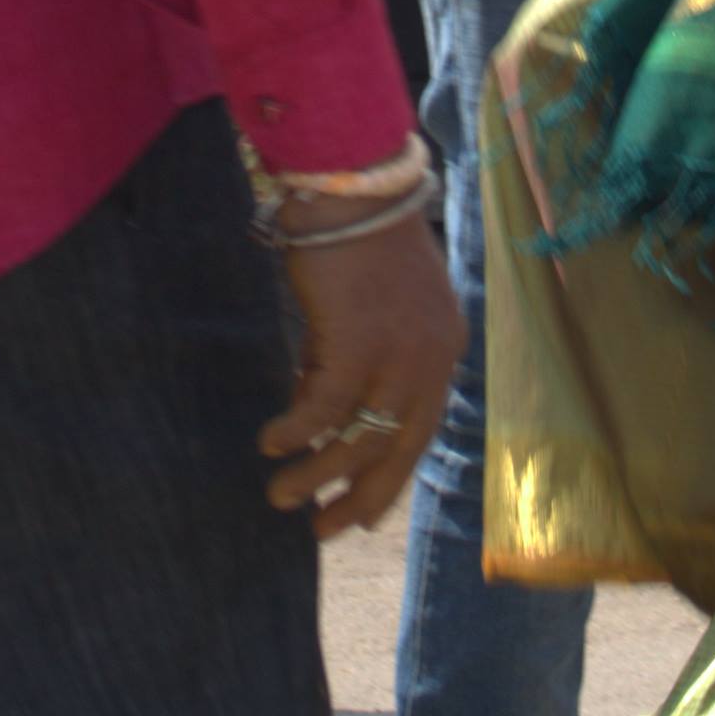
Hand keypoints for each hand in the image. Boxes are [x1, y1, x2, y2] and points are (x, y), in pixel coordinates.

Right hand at [260, 204, 461, 536]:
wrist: (355, 185)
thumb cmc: (360, 234)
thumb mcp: (381, 303)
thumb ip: (366, 353)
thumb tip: (324, 405)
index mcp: (444, 350)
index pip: (419, 433)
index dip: (387, 477)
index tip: (358, 513)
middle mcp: (431, 360)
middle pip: (397, 451)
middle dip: (358, 498)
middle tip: (323, 530)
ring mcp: (398, 355)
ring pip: (356, 440)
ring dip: (315, 476)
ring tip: (281, 497)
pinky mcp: (358, 344)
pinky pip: (323, 410)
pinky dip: (295, 433)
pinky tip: (270, 442)